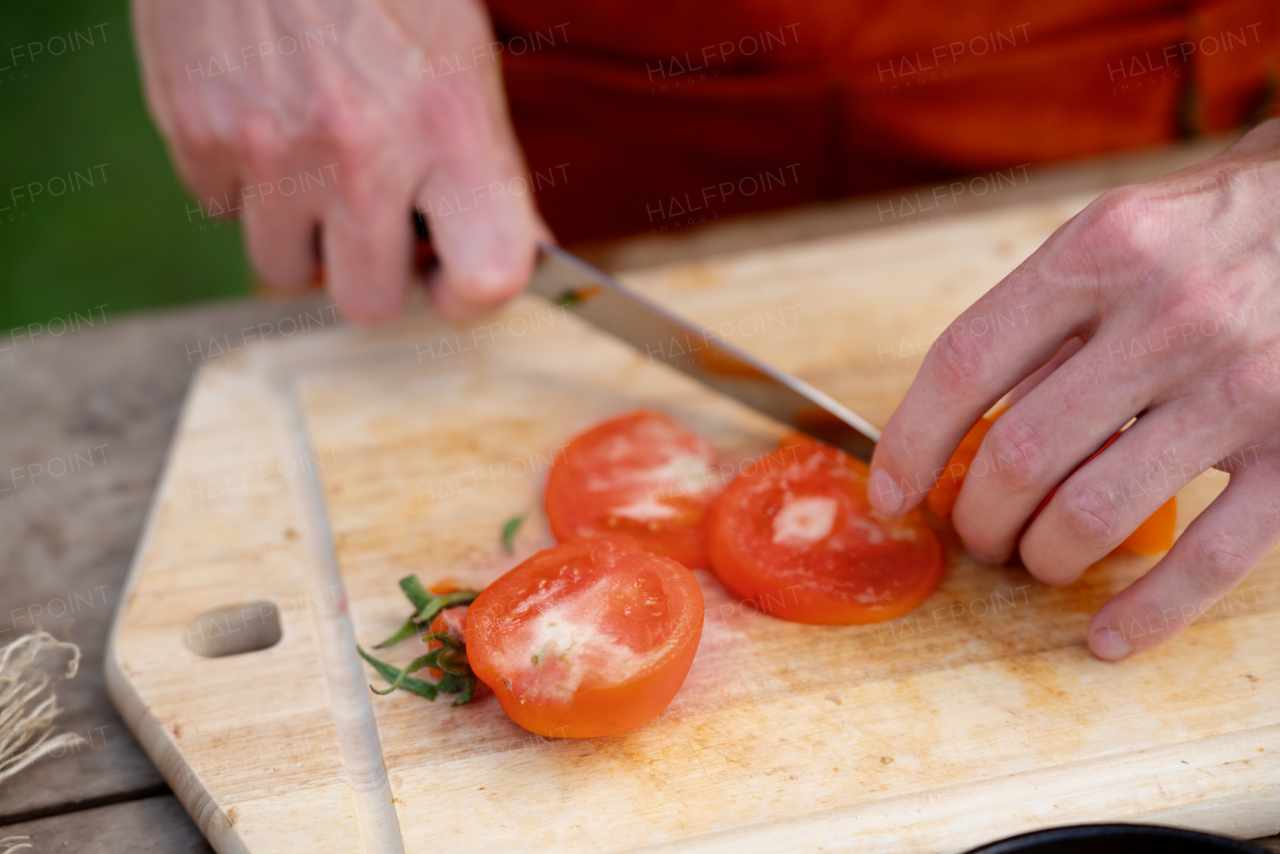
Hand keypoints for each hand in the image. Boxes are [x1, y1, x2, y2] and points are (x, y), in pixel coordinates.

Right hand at [132, 0, 544, 321]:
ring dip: (303, 234)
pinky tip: (263, 118)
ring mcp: (270, 151)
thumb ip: (477, 160)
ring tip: (313, 160)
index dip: (473, 294)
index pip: (489, 278)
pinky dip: (243, 183)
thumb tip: (506, 251)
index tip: (457, 277)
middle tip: (378, 218)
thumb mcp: (461, 55)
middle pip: (369, 303)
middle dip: (376, 269)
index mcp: (450, 127)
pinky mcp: (196, 135)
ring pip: (284, 271)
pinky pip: (222, 210)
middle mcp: (361, 153)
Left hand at [869, 119, 1279, 659]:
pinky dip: (1147, 612)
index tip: (892, 492)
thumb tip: (962, 430)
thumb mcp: (1120, 235)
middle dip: (979, 518)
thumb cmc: (1215, 230)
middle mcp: (1169, 315)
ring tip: (1038, 560)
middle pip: (1020, 455)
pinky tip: (1110, 636)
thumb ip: (1046, 322)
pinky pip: (1209, 558)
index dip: (911, 443)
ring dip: (1044, 558)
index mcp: (1102, 252)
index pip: (964, 364)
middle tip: (979, 533)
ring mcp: (1242, 385)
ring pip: (1093, 513)